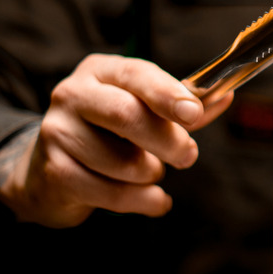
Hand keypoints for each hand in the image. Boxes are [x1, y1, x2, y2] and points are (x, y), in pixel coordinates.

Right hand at [0, 53, 232, 227]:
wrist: (47, 173)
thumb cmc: (105, 135)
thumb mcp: (141, 111)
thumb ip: (180, 105)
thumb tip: (225, 95)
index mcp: (100, 71)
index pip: (136, 74)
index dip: (168, 94)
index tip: (194, 114)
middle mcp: (72, 95)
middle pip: (127, 115)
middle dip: (168, 141)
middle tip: (187, 157)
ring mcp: (58, 133)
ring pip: (124, 162)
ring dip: (152, 176)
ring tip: (151, 174)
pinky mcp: (55, 172)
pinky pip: (112, 194)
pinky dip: (143, 202)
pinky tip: (153, 200)